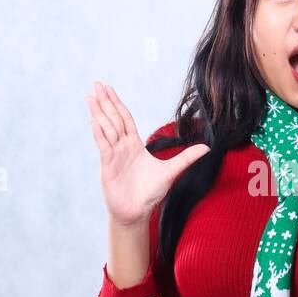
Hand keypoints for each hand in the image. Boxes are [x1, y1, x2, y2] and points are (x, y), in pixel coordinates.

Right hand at [86, 81, 210, 228]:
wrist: (137, 212)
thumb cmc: (150, 193)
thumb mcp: (172, 171)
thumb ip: (187, 158)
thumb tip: (207, 148)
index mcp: (134, 145)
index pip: (125, 118)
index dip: (118, 103)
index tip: (109, 88)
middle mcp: (122, 147)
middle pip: (113, 119)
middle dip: (105, 101)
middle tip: (96, 83)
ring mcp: (113, 156)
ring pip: (106, 129)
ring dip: (98, 113)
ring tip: (90, 97)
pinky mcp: (108, 167)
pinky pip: (104, 147)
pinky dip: (99, 134)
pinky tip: (94, 121)